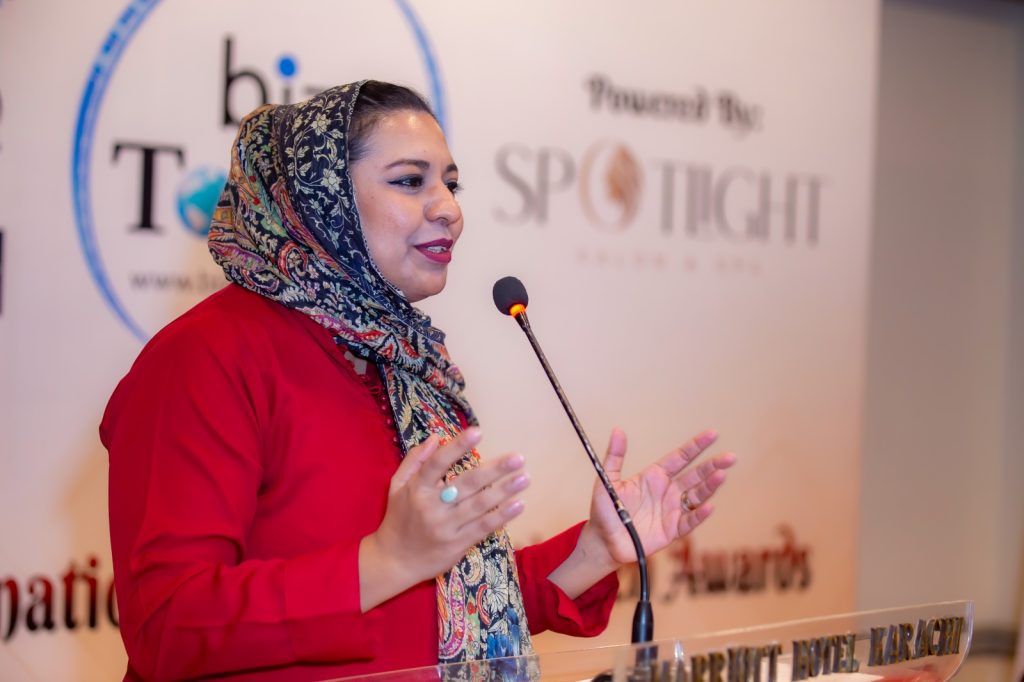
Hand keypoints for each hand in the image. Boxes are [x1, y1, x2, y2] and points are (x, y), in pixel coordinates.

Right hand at [358, 427, 529, 610]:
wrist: (394, 561)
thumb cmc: (398, 518)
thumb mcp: (397, 485)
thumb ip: (415, 460)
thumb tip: (435, 437)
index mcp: (417, 489)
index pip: (438, 463)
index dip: (457, 447)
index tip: (478, 432)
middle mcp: (432, 507)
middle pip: (467, 484)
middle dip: (495, 470)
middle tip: (518, 458)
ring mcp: (446, 527)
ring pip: (479, 506)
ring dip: (505, 491)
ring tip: (525, 477)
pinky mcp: (457, 545)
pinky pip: (483, 527)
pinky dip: (502, 516)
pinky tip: (518, 505)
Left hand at [583, 428, 735, 568]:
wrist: (603, 540)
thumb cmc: (605, 510)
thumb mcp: (607, 480)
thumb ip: (615, 457)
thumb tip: (617, 431)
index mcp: (655, 477)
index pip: (681, 457)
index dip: (696, 446)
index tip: (712, 434)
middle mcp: (667, 491)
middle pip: (695, 475)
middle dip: (713, 465)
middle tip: (730, 457)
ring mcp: (672, 510)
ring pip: (696, 495)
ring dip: (710, 486)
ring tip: (722, 475)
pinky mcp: (672, 530)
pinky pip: (689, 520)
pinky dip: (699, 514)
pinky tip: (709, 506)